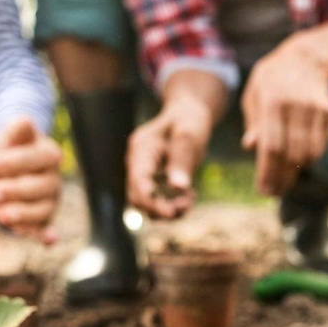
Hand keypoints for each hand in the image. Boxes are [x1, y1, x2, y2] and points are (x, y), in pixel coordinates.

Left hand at [0, 117, 61, 244]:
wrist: (14, 166)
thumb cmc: (11, 149)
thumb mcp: (9, 136)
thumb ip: (15, 130)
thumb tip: (25, 121)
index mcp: (49, 154)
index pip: (30, 159)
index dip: (5, 165)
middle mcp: (54, 179)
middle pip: (37, 187)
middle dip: (12, 192)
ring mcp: (51, 201)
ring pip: (41, 210)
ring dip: (23, 214)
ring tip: (1, 216)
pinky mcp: (44, 219)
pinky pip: (46, 228)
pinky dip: (48, 235)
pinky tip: (47, 241)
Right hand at [126, 94, 213, 219]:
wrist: (187, 113)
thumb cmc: (188, 120)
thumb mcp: (189, 136)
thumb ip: (182, 161)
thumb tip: (179, 188)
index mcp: (141, 149)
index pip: (138, 182)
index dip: (151, 201)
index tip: (172, 213)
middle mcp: (137, 163)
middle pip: (137, 197)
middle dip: (161, 208)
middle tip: (188, 204)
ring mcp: (143, 172)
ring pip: (146, 202)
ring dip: (168, 208)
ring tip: (190, 200)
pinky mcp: (152, 180)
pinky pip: (156, 200)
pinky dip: (172, 203)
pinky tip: (189, 195)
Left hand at [241, 36, 327, 196]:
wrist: (305, 57)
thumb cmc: (270, 81)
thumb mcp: (253, 95)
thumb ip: (253, 122)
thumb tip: (251, 147)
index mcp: (272, 101)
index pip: (271, 146)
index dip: (268, 172)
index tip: (263, 190)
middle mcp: (296, 105)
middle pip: (291, 154)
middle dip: (282, 179)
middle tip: (273, 192)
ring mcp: (315, 109)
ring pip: (308, 153)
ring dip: (295, 172)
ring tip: (283, 181)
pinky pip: (320, 145)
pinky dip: (308, 159)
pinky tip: (297, 163)